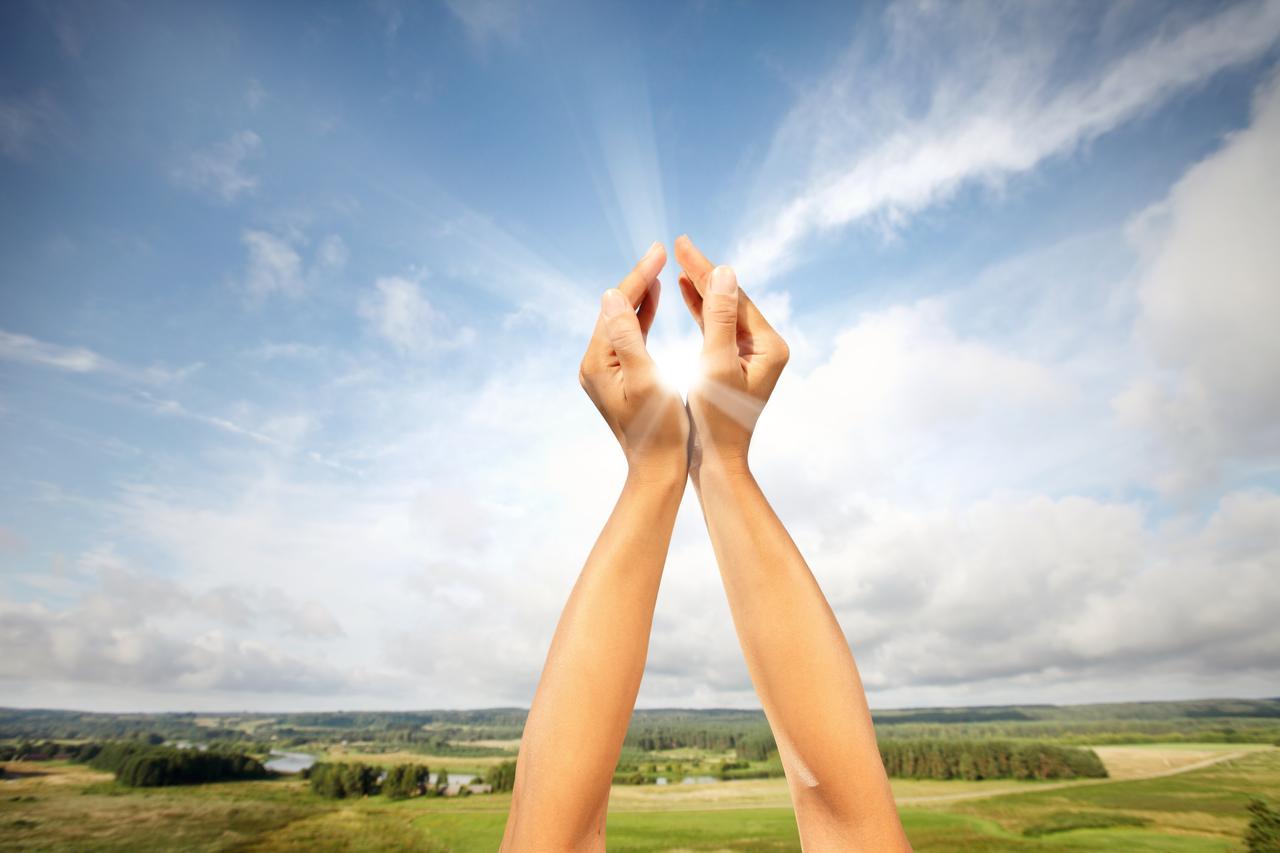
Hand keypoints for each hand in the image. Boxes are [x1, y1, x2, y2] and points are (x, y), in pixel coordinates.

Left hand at [579, 242, 690, 481]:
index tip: (658, 251)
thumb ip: (628, 337)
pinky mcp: (616, 377)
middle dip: (638, 280)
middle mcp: (593, 364)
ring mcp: (603, 371)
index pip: (615, 307)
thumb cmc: (659, 430)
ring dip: (640, 294)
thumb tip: (611, 295)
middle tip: (660, 250)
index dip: (638, 277)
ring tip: (658, 267)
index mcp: (596, 363)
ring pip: (621, 321)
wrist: (658, 470)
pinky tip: (653, 301)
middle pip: (615, 310)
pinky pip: (627, 336)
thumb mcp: (646, 380)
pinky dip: (642, 316)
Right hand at [674, 234, 789, 475]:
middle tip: (678, 244)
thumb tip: (725, 271)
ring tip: (679, 263)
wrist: (716, 461)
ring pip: (724, 311)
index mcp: (770, 346)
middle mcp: (768, 347)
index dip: (705, 269)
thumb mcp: (715, 365)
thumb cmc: (715, 420)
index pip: (734, 296)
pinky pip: (719, 327)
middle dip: (703, 272)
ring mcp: (755, 356)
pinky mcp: (740, 364)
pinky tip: (686, 292)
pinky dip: (702, 309)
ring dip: (701, 287)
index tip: (680, 244)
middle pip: (731, 299)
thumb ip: (718, 318)